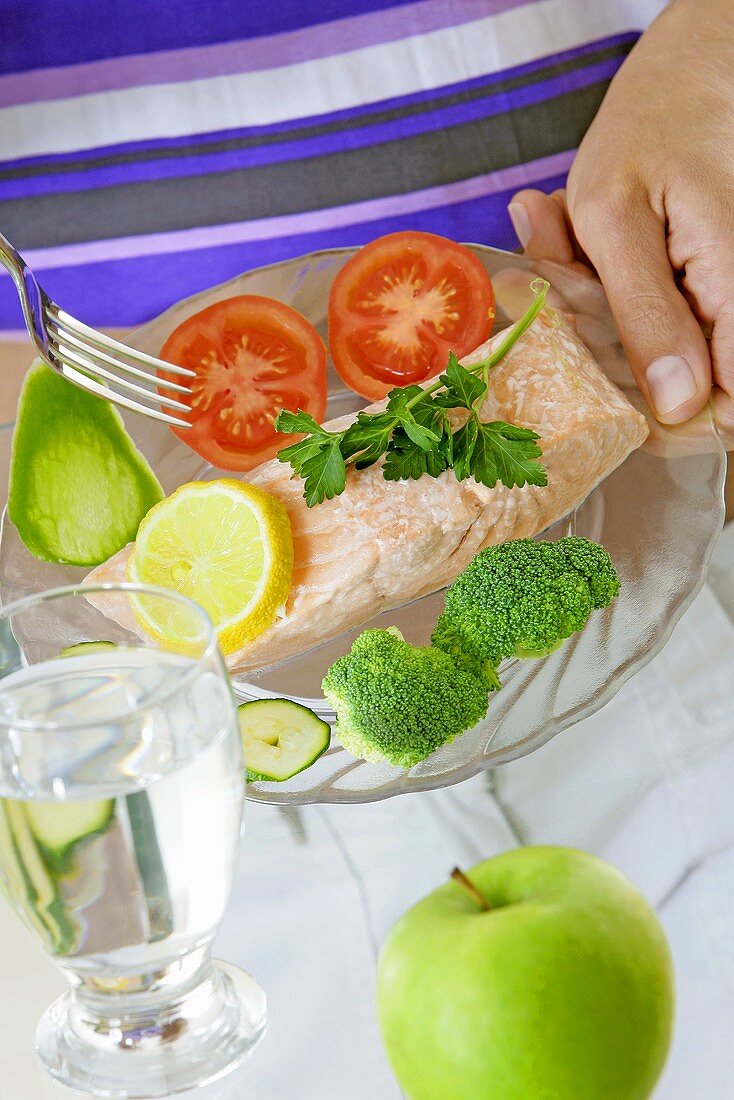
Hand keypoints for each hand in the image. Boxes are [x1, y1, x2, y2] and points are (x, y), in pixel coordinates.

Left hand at [507, 0, 733, 435]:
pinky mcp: (698, 294)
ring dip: (589, 312)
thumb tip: (677, 407)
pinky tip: (569, 242)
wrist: (694, 70)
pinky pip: (646, 321)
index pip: (723, 410)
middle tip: (553, 274)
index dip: (659, 413)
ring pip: (652, 354)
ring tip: (560, 241)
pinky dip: (596, 293)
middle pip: (678, 386)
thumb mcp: (618, 216)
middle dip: (598, 343)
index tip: (594, 372)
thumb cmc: (656, 124)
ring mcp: (720, 301)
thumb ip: (647, 315)